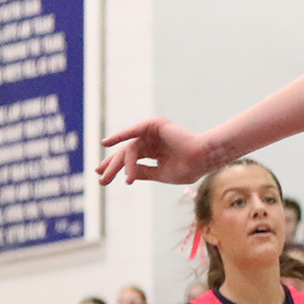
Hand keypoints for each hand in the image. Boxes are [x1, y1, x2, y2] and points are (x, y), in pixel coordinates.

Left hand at [96, 116, 223, 187]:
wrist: (203, 159)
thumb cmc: (188, 168)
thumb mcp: (160, 174)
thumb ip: (142, 171)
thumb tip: (125, 174)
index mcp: (155, 152)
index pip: (131, 159)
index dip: (116, 168)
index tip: (102, 178)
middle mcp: (152, 141)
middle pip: (126, 153)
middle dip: (112, 166)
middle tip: (100, 178)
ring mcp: (153, 132)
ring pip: (129, 148)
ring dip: (119, 163)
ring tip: (110, 175)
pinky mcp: (154, 125)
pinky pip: (133, 131)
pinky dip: (120, 135)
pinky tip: (106, 143)